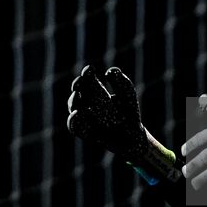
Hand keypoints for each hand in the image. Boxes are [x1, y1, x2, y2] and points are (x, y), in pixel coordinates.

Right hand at [66, 64, 178, 183]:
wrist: (133, 136)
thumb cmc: (129, 112)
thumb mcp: (128, 95)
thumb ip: (121, 82)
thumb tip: (109, 72)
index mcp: (96, 90)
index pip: (88, 78)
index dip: (87, 73)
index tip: (90, 70)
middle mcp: (88, 101)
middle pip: (78, 90)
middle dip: (78, 84)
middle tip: (80, 82)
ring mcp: (85, 116)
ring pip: (73, 106)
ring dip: (73, 100)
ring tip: (77, 94)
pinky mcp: (85, 131)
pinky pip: (74, 126)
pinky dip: (73, 120)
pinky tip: (77, 114)